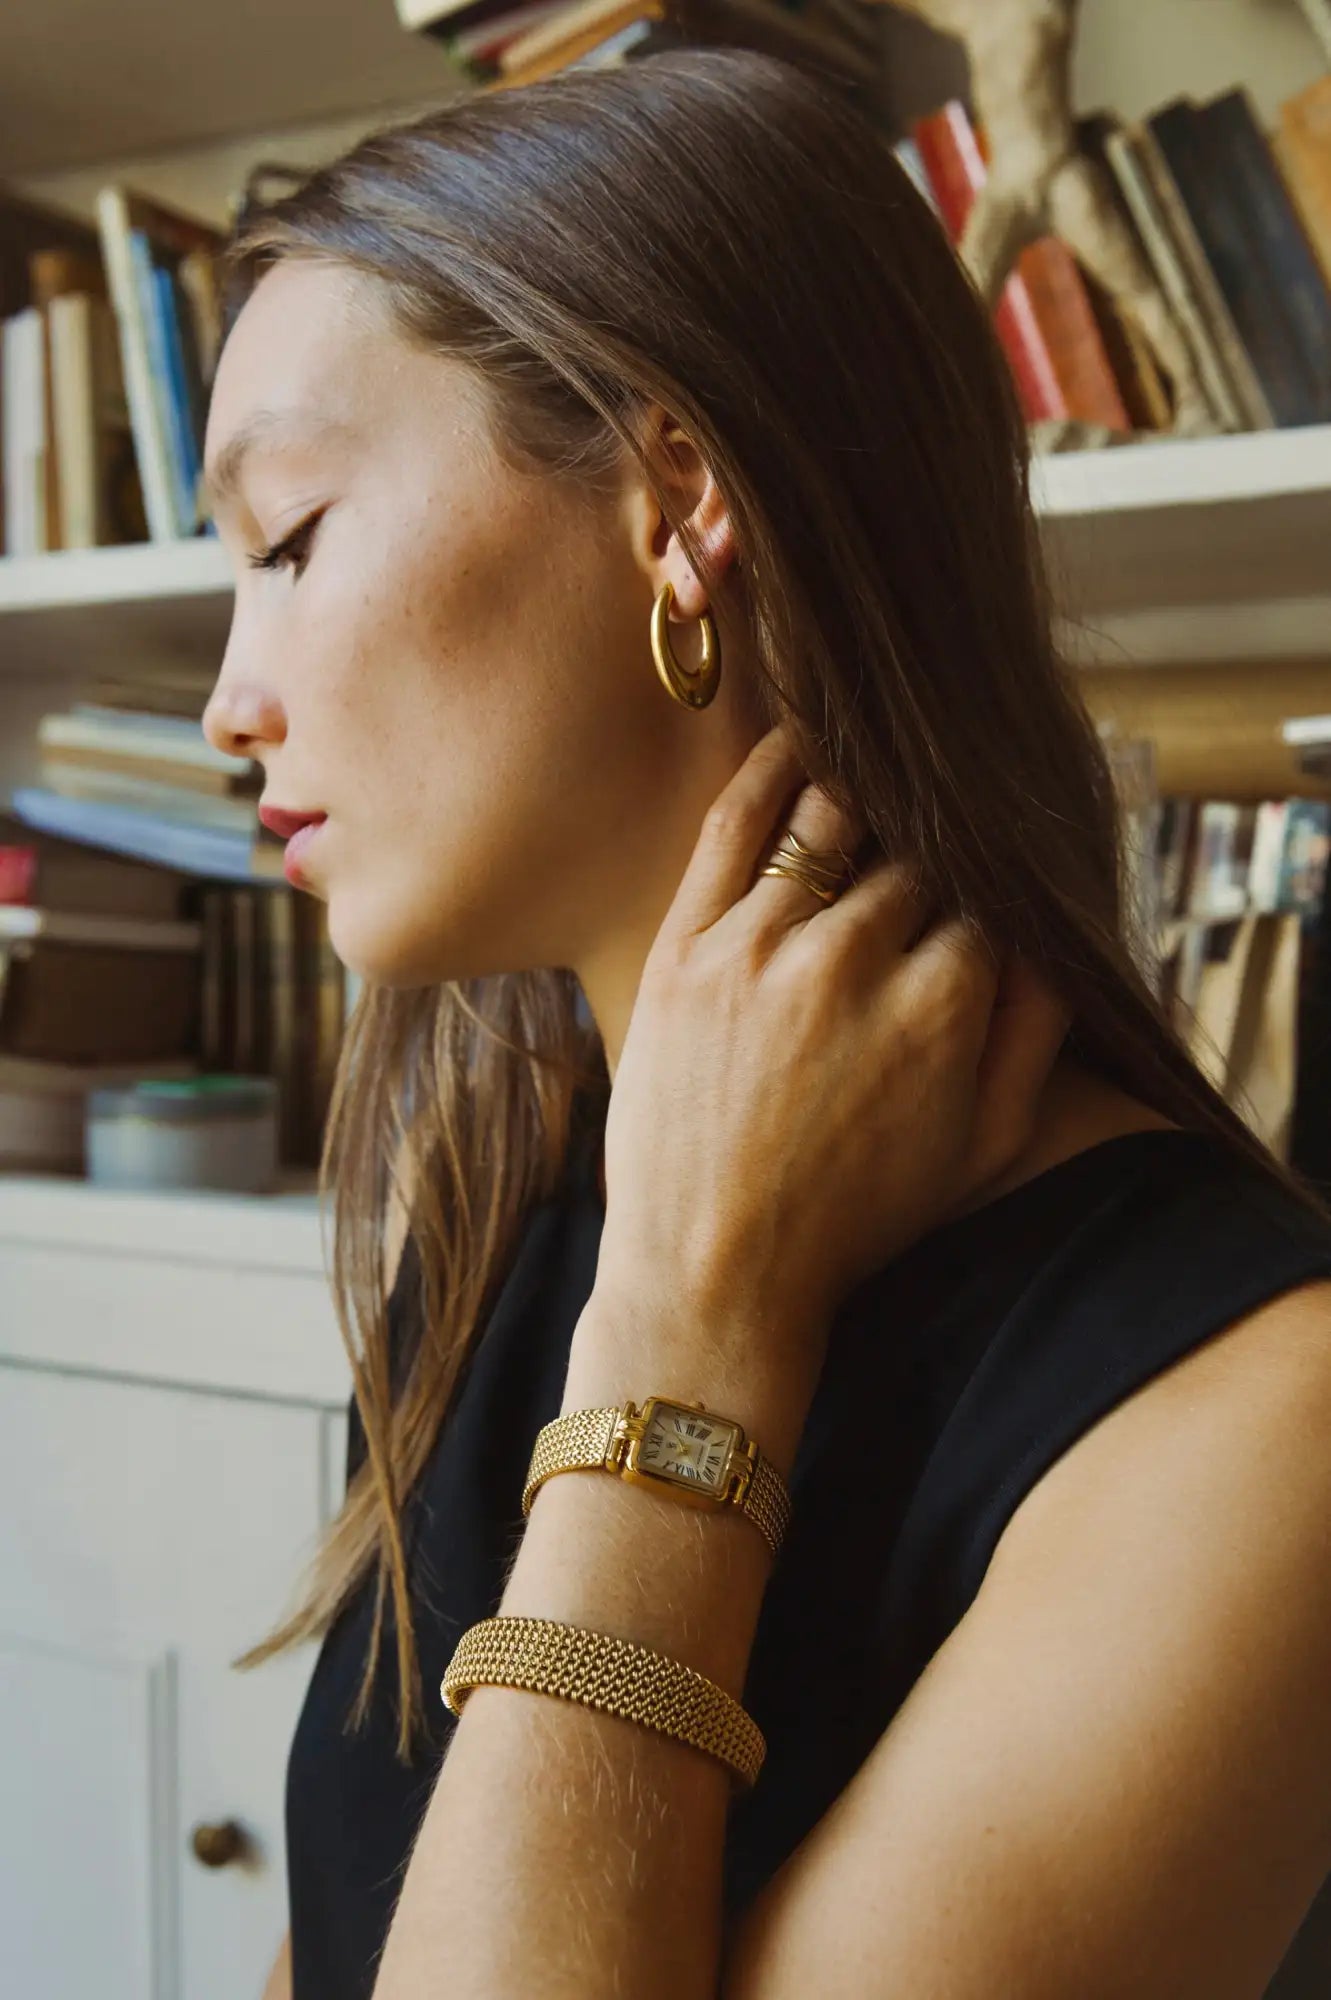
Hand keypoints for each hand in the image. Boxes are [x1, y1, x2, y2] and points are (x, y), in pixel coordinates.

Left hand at [594, 723, 1069, 1409]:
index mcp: (939, 1008)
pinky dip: (770, 769)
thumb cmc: (857, 1218)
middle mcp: (852, 961)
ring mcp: (759, 948)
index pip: (985, 899)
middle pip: (916, 857)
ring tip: (881, 778)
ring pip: (832, 823)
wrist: (714, 1271)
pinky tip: (799, 737)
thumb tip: (1062, 934)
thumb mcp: (983, 1147)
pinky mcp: (684, 947)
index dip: (989, 893)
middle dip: (933, 853)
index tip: (981, 890)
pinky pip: (733, 826)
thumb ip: (1037, 1034)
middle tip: (933, 839)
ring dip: (866, 795)